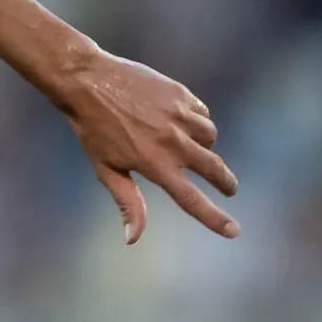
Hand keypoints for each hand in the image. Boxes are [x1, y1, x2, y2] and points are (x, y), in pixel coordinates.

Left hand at [56, 47, 240, 242]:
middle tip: (229, 189)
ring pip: (210, 137)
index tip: (234, 231)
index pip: (191, 199)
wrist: (87, 82)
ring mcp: (179, 115)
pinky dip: (198, 121)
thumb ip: (127, 203)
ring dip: (206, 147)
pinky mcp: (181, 94)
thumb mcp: (106, 170)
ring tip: (189, 147)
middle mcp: (172, 141)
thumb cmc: (93, 130)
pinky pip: (202, 114)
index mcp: (154, 164)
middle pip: (214, 168)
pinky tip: (181, 122)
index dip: (214, 218)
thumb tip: (132, 239)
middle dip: (226, 182)